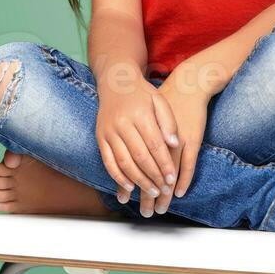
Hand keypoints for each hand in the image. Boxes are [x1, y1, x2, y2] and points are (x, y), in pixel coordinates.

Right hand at [95, 66, 179, 202]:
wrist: (116, 81)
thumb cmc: (142, 94)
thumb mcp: (159, 100)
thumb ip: (168, 122)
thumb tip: (174, 144)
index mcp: (140, 113)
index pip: (154, 144)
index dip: (164, 164)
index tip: (172, 179)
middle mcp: (122, 123)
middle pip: (140, 156)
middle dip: (153, 176)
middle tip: (164, 190)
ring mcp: (109, 131)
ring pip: (124, 162)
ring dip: (138, 180)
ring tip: (151, 192)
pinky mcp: (100, 137)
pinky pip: (108, 161)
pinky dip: (118, 177)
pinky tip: (130, 187)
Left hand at [136, 66, 209, 217]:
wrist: (187, 86)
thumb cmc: (163, 103)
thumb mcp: (145, 117)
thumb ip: (134, 137)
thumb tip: (121, 160)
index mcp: (142, 133)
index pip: (134, 165)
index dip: (131, 185)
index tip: (127, 201)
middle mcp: (158, 140)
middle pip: (150, 173)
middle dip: (147, 196)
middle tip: (146, 213)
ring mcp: (177, 140)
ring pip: (168, 173)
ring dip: (163, 194)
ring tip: (160, 209)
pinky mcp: (192, 139)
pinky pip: (188, 165)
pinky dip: (183, 180)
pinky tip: (178, 193)